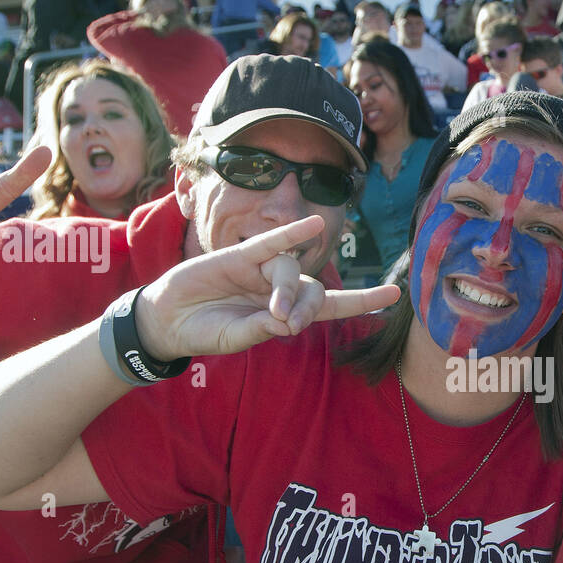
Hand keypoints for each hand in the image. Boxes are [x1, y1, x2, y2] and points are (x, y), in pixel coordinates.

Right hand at [135, 214, 400, 360]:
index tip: (394, 295)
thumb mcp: (236, 337)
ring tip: (272, 311)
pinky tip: (312, 224)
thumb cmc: (205, 332)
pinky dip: (291, 233)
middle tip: (286, 322)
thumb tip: (290, 322)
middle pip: (312, 291)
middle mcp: (280, 290)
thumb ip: (262, 329)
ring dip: (286, 291)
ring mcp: (261, 271)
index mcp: (286, 314)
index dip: (362, 301)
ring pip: (289, 272)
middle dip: (305, 306)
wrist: (168, 319)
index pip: (331, 306)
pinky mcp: (240, 256)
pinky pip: (272, 242)